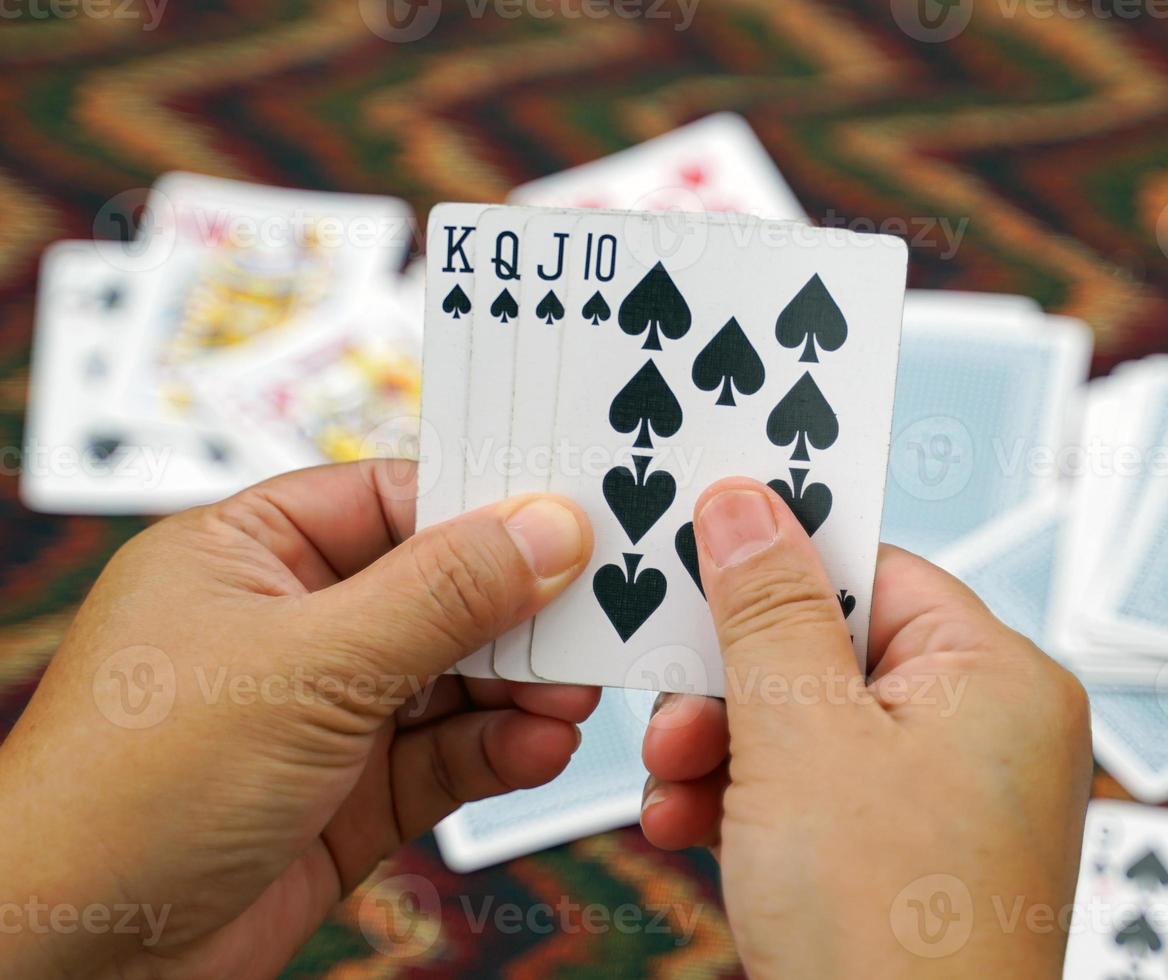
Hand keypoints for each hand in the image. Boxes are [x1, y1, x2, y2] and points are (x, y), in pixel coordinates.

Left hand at [0, 460, 597, 979]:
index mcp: (249, 553)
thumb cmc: (132, 789)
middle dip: (516, 608)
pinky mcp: (350, 793)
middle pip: (438, 588)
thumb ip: (442, 594)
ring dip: (519, 686)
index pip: (391, 498)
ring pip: (453, 676)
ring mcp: (323, 713)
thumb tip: (548, 525)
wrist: (75, 963)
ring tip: (574, 695)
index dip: (483, 505)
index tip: (572, 516)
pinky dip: (498, 750)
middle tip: (596, 615)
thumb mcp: (309, 665)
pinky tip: (538, 748)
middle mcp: (290, 624)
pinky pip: (447, 754)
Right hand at [641, 478, 1091, 976]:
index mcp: (998, 679)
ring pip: (806, 724)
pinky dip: (744, 801)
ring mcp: (943, 799)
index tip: (700, 551)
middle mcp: (984, 731)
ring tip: (675, 781)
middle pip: (829, 649)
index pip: (874, 569)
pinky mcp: (899, 855)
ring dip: (723, 747)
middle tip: (674, 701)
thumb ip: (767, 611)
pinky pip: (812, 791)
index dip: (779, 561)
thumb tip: (747, 505)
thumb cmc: (894, 939)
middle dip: (733, 683)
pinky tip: (687, 823)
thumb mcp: (802, 740)